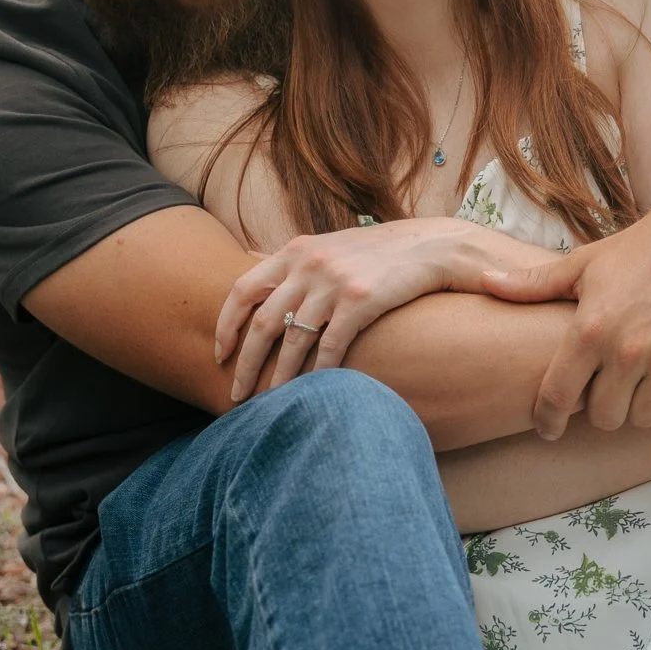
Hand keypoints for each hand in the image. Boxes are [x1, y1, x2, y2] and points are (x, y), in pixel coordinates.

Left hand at [216, 219, 564, 401]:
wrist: (431, 246)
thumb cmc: (377, 254)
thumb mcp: (328, 246)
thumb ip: (293, 263)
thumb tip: (248, 266)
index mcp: (295, 251)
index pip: (242, 290)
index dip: (225, 325)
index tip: (219, 354)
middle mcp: (309, 263)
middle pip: (261, 322)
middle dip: (245, 363)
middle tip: (236, 393)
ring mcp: (334, 281)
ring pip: (292, 339)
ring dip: (279, 377)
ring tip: (270, 402)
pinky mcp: (361, 299)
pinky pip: (330, 345)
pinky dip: (318, 373)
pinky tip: (313, 393)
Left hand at [481, 193, 650, 438]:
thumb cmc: (640, 248)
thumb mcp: (584, 264)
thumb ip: (534, 284)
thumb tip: (486, 282)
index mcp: (590, 328)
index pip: (557, 398)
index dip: (548, 420)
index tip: (548, 428)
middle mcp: (627, 350)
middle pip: (604, 418)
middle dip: (599, 411)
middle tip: (603, 394)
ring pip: (644, 418)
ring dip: (637, 408)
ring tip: (636, 386)